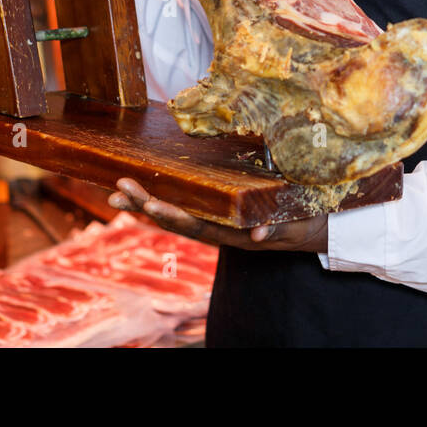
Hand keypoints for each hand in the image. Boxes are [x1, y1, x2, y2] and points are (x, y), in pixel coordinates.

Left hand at [108, 178, 327, 252]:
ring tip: (118, 192)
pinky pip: (184, 207)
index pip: (197, 226)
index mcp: (233, 233)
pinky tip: (141, 193)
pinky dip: (162, 199)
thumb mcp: (294, 226)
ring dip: (145, 203)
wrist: (309, 231)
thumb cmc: (302, 224)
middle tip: (118, 191)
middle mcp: (218, 230)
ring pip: (175, 214)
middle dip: (145, 205)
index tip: (150, 204)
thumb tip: (257, 236)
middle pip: (176, 220)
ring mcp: (215, 223)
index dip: (173, 216)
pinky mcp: (216, 214)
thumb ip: (276, 230)